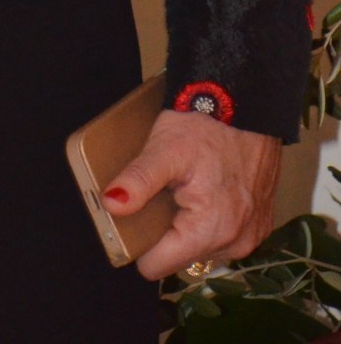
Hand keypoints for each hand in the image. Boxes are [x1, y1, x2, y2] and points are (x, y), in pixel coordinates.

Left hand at [102, 106, 281, 278]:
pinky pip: (222, 235)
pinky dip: (209, 218)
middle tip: (162, 192)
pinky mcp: (259, 225)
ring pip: (200, 247)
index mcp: (209, 231)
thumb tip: (112, 205)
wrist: (247, 104)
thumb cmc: (207, 124)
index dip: (138, 243)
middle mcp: (234, 243)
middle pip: (179, 256)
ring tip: (183, 188)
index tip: (134, 216)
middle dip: (165, 230)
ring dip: (188, 225)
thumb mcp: (164, 148)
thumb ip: (137, 181)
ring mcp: (250, 236)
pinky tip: (204, 189)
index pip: (157, 265)